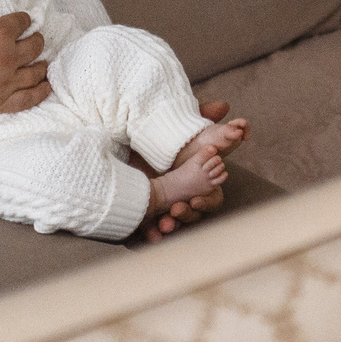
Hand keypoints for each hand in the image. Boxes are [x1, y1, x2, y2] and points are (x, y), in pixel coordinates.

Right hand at [0, 0, 47, 131]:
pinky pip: (28, 99)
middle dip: (36, 40)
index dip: (23, 19)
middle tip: (35, 39)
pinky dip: (40, 92)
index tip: (22, 20)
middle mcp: (6, 58)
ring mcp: (4, 83)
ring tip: (43, 62)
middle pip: (34, 47)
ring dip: (42, 65)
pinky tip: (46, 87)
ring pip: (35, 73)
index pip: (21, 22)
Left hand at [137, 103, 236, 239]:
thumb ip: (199, 116)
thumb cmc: (152, 139)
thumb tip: (224, 105)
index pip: (208, 197)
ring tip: (162, 226)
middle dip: (187, 215)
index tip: (193, 200)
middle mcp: (181, 197)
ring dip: (171, 227)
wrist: (116, 147)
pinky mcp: (143, 220)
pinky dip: (153, 237)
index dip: (205, 201)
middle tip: (177, 210)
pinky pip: (152, 235)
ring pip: (174, 225)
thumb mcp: (173, 129)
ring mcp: (163, 210)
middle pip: (193, 214)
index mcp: (193, 181)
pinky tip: (151, 236)